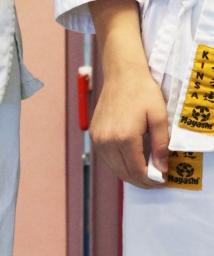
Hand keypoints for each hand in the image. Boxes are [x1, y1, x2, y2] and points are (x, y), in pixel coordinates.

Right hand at [89, 0, 168, 188]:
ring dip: (129, 173)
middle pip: (124, 173)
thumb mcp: (159, 116)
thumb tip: (161, 169)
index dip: (151, 181)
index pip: (137, 171)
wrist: (122, 74)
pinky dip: (119, 164)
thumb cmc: (142, 91)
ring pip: (114, 168)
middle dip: (141, 180)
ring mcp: (98, 138)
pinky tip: (131, 159)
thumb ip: (160, 145)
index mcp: (124, 138)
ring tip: (145, 171)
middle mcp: (107, 141)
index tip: (162, 181)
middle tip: (156, 180)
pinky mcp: (94, 134)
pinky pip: (106, 158)